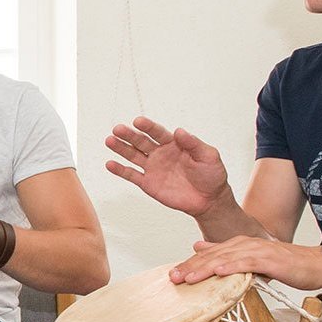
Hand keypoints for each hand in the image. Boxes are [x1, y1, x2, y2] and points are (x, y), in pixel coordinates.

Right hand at [106, 116, 232, 217]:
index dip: (148, 127)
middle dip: (129, 135)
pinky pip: (131, 175)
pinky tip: (110, 164)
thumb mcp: (208, 156)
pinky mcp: (148, 183)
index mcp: (174, 144)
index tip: (138, 121)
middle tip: (117, 129)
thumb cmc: (212, 175)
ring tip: (109, 141)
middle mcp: (160, 154)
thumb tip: (179, 131)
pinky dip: (120, 170)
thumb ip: (193, 143)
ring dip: (121, 148)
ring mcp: (153, 168)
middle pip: (141, 142)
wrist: (209, 199)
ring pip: (133, 155)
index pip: (158, 133)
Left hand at [170, 236, 321, 290]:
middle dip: (190, 267)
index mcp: (238, 245)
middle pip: (212, 256)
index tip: (171, 275)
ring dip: (206, 268)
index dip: (189, 264)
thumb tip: (198, 246)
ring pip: (225, 259)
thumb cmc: (284, 264)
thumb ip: (226, 253)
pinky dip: (233, 267)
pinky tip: (220, 271)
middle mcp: (244, 244)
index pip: (208, 255)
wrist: (314, 264)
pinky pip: (248, 263)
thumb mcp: (250, 259)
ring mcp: (257, 250)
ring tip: (188, 277)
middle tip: (173, 278)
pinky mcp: (270, 259)